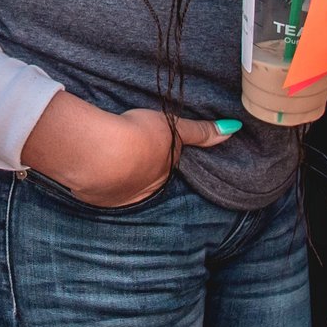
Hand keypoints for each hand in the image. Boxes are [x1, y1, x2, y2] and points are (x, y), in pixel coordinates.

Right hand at [21, 93, 236, 207]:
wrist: (100, 152)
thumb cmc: (138, 136)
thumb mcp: (173, 127)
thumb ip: (200, 131)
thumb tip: (234, 129)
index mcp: (164, 174)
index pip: (166, 167)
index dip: (159, 156)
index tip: (151, 148)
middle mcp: (145, 191)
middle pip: (145, 180)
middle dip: (139, 169)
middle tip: (129, 151)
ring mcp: (120, 198)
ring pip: (122, 187)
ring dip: (117, 176)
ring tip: (108, 159)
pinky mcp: (97, 199)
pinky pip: (100, 190)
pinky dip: (97, 181)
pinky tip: (92, 167)